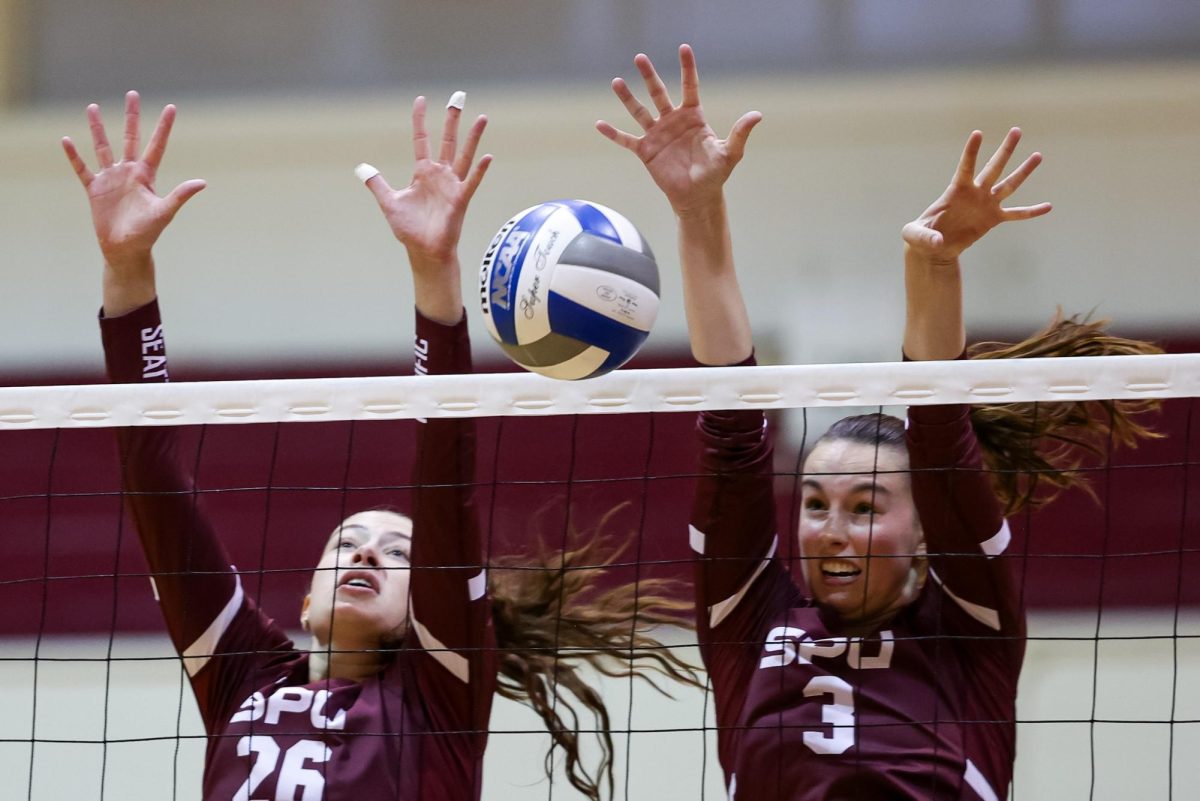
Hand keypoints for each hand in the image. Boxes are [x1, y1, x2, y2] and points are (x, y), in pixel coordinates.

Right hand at [62, 91, 205, 275]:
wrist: (125, 250)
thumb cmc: (148, 233)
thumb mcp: (164, 211)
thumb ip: (180, 195)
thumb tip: (202, 183)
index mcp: (147, 175)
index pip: (157, 145)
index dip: (164, 127)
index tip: (172, 107)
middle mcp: (129, 173)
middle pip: (130, 138)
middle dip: (132, 117)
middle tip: (133, 94)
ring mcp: (111, 179)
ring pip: (103, 148)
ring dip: (98, 129)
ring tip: (93, 107)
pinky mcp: (95, 189)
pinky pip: (82, 168)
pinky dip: (74, 156)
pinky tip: (67, 140)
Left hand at [360, 94, 490, 268]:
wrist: (424, 251)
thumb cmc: (410, 229)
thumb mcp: (389, 202)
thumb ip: (377, 184)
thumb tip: (361, 168)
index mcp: (423, 173)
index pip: (422, 139)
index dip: (420, 120)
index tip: (421, 100)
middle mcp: (440, 175)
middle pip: (448, 141)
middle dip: (452, 119)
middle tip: (458, 97)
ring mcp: (452, 186)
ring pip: (464, 155)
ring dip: (473, 138)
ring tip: (482, 118)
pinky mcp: (460, 200)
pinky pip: (471, 182)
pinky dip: (478, 170)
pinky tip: (486, 157)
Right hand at [596, 44, 760, 215]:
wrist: (698, 196)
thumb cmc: (715, 173)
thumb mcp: (730, 153)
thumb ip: (740, 133)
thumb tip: (757, 115)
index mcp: (693, 117)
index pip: (689, 87)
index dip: (687, 68)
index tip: (683, 48)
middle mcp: (672, 121)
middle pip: (659, 93)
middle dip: (649, 76)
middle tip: (640, 57)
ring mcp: (657, 135)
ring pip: (639, 111)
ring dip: (628, 98)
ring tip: (617, 81)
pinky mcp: (646, 151)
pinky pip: (626, 140)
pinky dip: (613, 133)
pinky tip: (599, 124)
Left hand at [902, 128, 1050, 262]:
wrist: (933, 248)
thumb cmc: (920, 237)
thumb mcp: (915, 235)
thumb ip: (924, 236)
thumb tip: (937, 242)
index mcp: (955, 191)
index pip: (965, 168)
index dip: (971, 152)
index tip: (978, 133)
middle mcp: (975, 193)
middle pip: (993, 168)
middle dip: (1005, 150)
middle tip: (1016, 130)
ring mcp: (986, 204)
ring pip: (1009, 185)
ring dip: (1023, 171)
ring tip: (1038, 155)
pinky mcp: (992, 219)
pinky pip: (1015, 214)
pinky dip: (1031, 212)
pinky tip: (1048, 207)